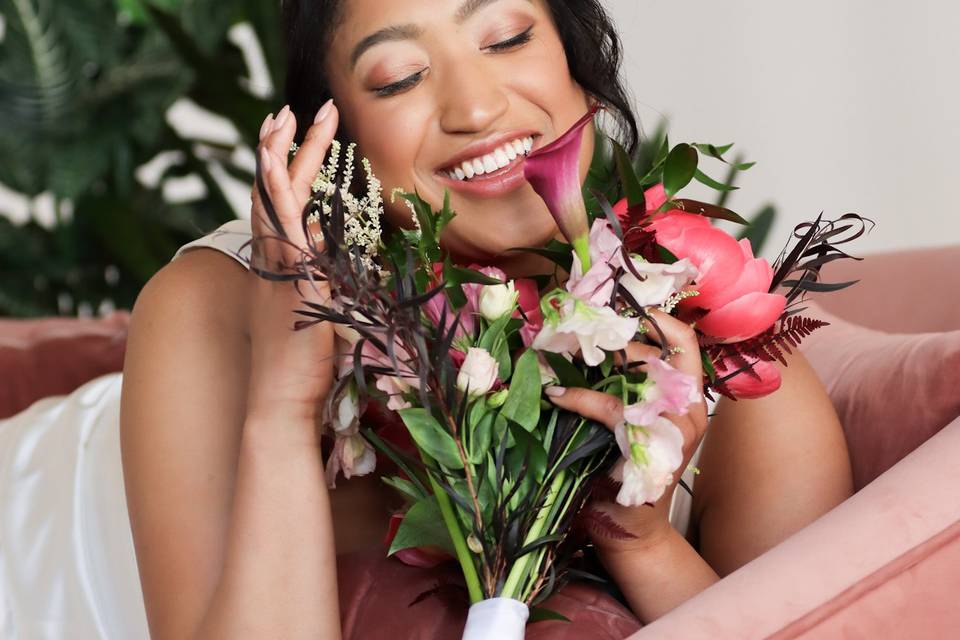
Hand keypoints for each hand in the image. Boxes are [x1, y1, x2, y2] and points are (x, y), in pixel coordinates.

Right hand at [245, 100, 339, 425]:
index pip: (277, 205)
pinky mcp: (292, 286)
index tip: (287, 134)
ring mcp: (278, 273)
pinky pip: (284, 234)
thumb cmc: (304, 369)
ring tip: (283, 118)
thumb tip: (338, 255)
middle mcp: (272, 264)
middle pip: (273, 192)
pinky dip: (277, 199)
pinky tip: (277, 169)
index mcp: (279, 268)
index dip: (281, 167)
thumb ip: (325, 281)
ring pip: (273, 202)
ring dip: (279, 158)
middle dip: (283, 148)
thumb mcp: (318, 315)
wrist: (281, 404)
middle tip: (289, 108)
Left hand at [545, 308, 708, 550]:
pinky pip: (611, 408)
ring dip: (595, 361)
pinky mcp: (651, 446)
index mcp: (689, 397)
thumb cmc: (624, 466)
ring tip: (560, 355)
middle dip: (614, 337)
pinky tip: (556, 395)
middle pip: (657, 351)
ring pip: (636, 373)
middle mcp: (689, 409)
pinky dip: (578, 397)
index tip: (623, 304)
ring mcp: (675, 429)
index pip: (685, 342)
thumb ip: (625, 382)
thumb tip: (590, 338)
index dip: (658, 317)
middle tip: (578, 329)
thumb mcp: (630, 416)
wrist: (628, 525)